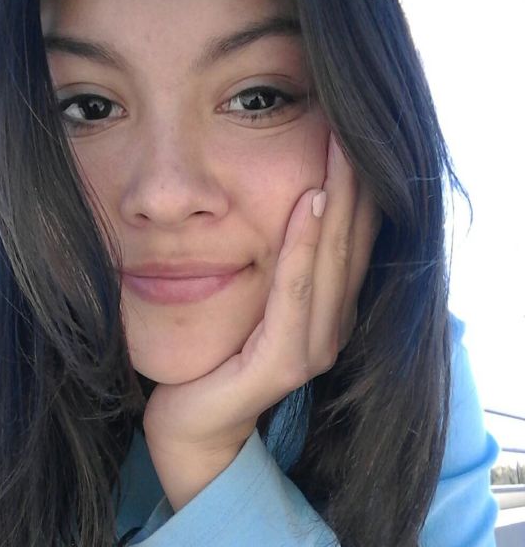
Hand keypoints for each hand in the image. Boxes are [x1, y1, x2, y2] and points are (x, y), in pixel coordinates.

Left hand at [144, 132, 379, 508]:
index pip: (350, 241)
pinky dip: (303, 247)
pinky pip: (295, 293)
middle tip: (356, 123)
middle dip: (355, 182)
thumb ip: (274, 267)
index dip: (357, 187)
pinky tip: (309, 204)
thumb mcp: (249, 302)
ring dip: (339, 202)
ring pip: (331, 261)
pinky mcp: (285, 364)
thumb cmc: (213, 359)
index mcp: (326, 313)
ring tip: (341, 147)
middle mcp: (331, 329)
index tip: (353, 131)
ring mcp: (314, 349)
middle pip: (350, 244)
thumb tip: (285, 203)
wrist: (189, 424)